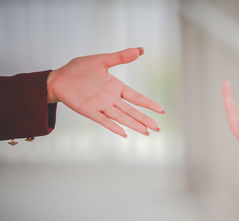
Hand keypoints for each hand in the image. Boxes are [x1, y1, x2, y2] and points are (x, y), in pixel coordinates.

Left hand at [47, 48, 164, 136]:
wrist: (58, 78)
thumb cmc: (78, 69)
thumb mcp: (101, 60)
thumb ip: (120, 57)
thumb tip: (140, 50)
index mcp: (116, 87)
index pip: (137, 97)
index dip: (149, 104)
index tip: (162, 110)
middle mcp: (111, 99)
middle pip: (132, 111)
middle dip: (146, 120)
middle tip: (158, 128)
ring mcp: (101, 106)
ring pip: (122, 117)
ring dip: (134, 125)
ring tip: (147, 132)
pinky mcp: (89, 111)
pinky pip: (104, 121)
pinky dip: (114, 127)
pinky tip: (124, 134)